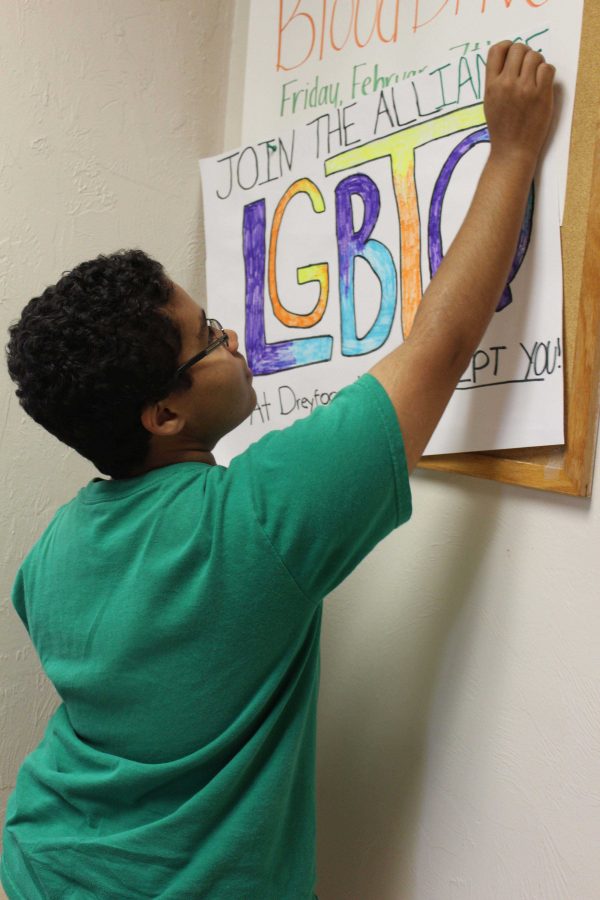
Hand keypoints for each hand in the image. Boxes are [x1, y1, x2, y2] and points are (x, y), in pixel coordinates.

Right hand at [484, 41, 554, 168]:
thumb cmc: (502, 129)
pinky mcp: (540, 94)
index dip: (507, 46)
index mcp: (491, 85)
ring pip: (535, 56)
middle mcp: (506, 84)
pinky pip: (547, 68)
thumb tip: (510, 59)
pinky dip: (547, 73)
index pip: (497, 49)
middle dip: (525, 54)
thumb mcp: (489, 103)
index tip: (513, 55)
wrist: (512, 151)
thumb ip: (496, 80)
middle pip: (518, 48)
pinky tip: (542, 84)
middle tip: (527, 68)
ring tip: (535, 77)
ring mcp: (524, 89)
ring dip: (537, 63)